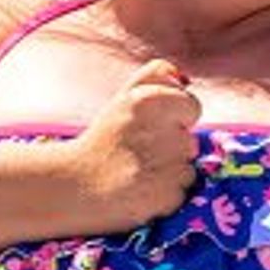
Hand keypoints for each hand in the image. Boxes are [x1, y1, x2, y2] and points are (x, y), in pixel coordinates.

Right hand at [64, 55, 202, 232]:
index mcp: (150, 99)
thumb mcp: (124, 97)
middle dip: (172, 147)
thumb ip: (156, 75)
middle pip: (190, 141)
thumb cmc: (104, 139)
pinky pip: (181, 192)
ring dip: (170, 172)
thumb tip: (186, 79)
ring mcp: (169, 165)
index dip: (175, 118)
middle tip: (140, 153)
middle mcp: (163, 129)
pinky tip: (141, 190)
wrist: (77, 186)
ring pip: (187, 168)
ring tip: (138, 172)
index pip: (191, 106)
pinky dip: (166, 193)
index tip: (152, 128)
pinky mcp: (170, 195)